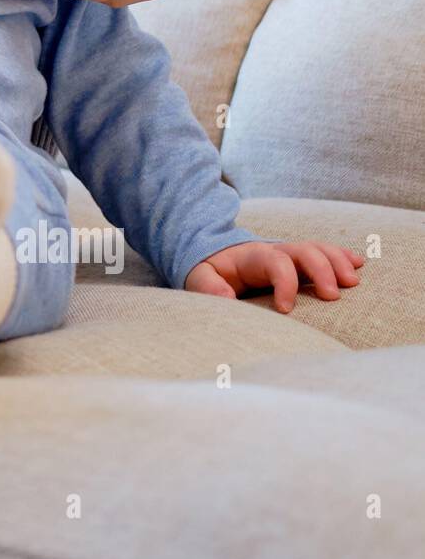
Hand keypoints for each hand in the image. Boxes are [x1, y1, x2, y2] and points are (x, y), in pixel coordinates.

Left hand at [185, 240, 364, 312]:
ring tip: (353, 282)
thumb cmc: (211, 273)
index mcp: (251, 255)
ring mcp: (290, 254)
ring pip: (319, 249)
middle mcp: (275, 250)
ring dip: (338, 262)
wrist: (215, 258)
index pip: (274, 261)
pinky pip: (325, 253)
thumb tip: (226, 299)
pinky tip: (358, 264)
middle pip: (303, 250)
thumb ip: (208, 286)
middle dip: (321, 270)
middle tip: (333, 296)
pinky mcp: (300, 262)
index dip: (284, 282)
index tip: (286, 309)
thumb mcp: (199, 277)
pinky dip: (342, 256)